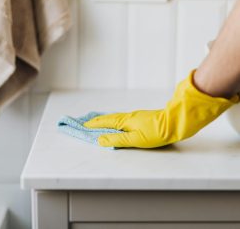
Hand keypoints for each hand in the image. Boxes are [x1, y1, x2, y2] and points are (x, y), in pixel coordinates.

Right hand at [84, 70, 238, 147]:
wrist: (174, 123)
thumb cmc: (156, 132)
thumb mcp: (136, 139)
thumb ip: (118, 140)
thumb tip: (100, 140)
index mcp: (124, 121)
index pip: (104, 122)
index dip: (93, 124)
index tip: (83, 125)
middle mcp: (127, 116)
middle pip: (108, 118)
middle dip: (96, 121)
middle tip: (86, 122)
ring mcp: (134, 116)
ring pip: (114, 118)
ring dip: (104, 120)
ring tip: (97, 123)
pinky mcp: (140, 118)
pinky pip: (121, 119)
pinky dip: (113, 121)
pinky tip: (116, 124)